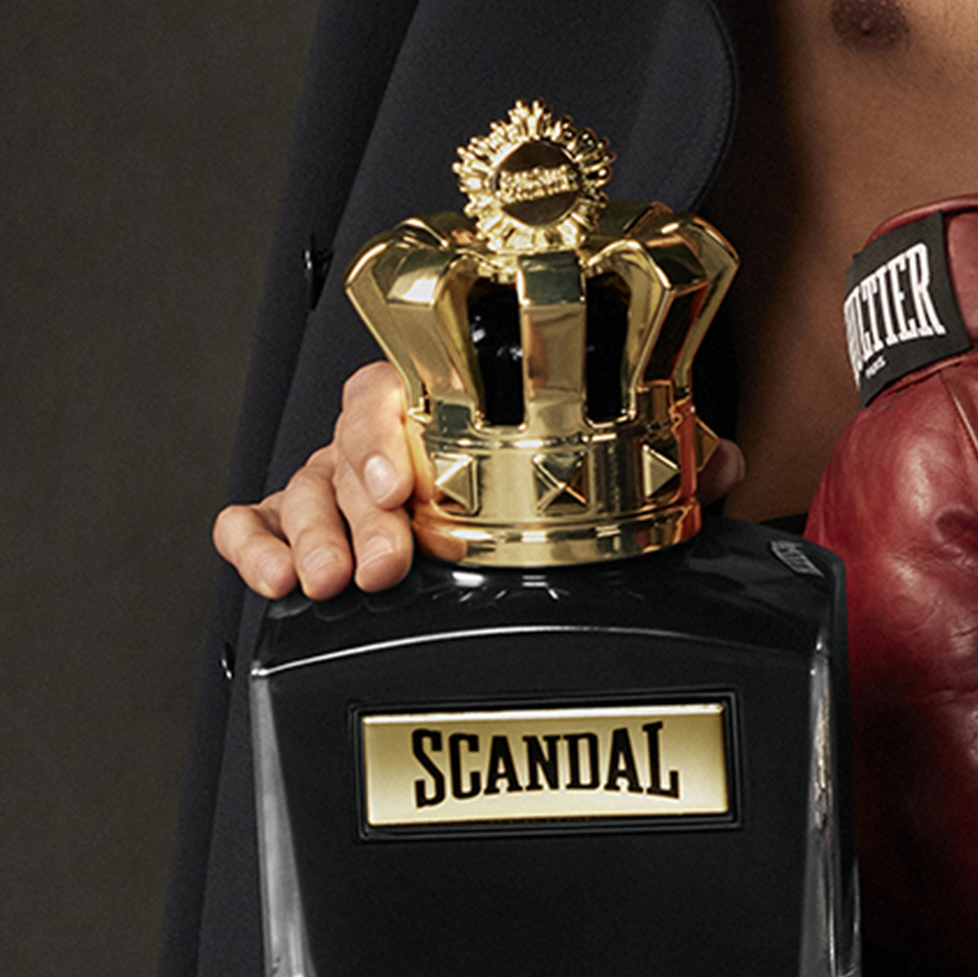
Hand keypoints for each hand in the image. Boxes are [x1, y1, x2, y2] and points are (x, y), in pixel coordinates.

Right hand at [212, 362, 745, 600]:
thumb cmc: (548, 487)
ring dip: (310, 535)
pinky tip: (271, 579)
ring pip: (300, 489)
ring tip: (332, 585)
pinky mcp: (299, 530)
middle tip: (385, 564)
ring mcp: (336, 484)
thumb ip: (668, 464)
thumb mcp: (611, 476)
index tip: (402, 481)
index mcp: (443, 405)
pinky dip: (252, 544)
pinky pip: (253, 524)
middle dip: (356, 506)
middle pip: (344, 448)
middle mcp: (383, 438)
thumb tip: (725, 463)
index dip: (390, 432)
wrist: (509, 525)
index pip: (395, 391)